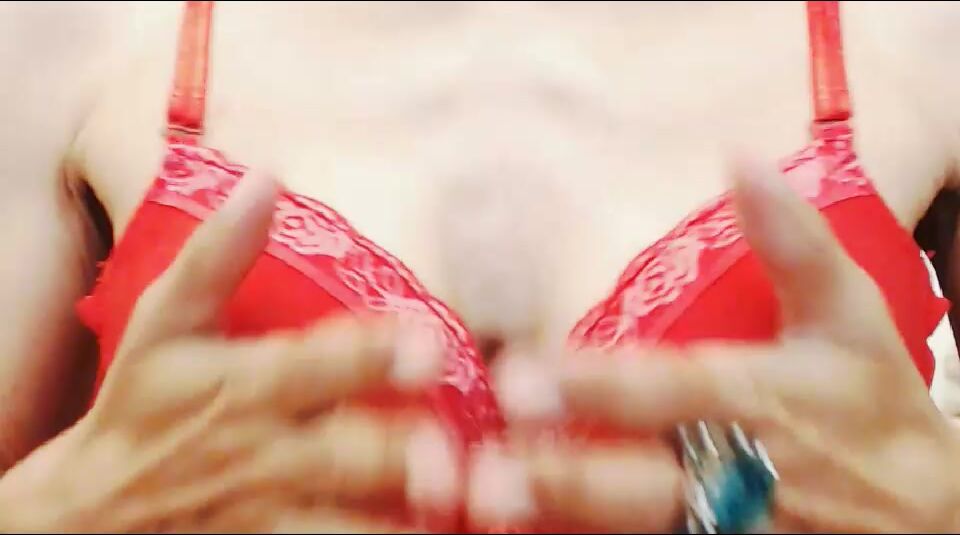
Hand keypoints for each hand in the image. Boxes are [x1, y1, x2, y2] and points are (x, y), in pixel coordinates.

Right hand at [0, 173, 457, 532]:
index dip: (374, 354)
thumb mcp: (162, 323)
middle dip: (402, 456)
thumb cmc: (143, 403)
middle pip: (345, 457)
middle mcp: (266, 453)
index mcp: (246, 385)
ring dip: (398, 519)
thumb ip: (215, 256)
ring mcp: (272, 512)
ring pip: (345, 525)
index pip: (316, 365)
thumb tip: (266, 177)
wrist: (98, 506)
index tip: (428, 342)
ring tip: (457, 506)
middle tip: (460, 452)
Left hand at [474, 159, 959, 531]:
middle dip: (569, 479)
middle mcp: (743, 475)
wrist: (926, 512)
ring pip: (643, 531)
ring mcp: (733, 529)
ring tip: (493, 504)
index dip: (601, 387)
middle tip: (489, 471)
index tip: (525, 376)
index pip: (677, 392)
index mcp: (767, 401)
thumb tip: (741, 159)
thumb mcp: (851, 317)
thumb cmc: (873, 402)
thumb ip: (795, 241)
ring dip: (567, 518)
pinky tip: (535, 529)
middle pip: (648, 484)